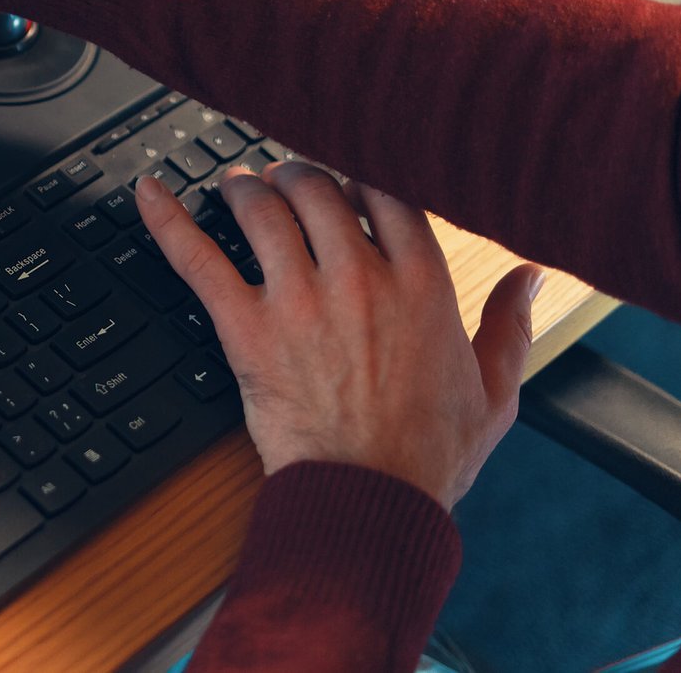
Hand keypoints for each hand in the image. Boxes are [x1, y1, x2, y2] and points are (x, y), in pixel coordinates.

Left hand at [135, 164, 543, 507]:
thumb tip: (531, 277)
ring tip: (237, 187)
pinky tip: (149, 191)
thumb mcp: (494, 391)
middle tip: (283, 182)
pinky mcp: (246, 328)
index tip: (344, 182)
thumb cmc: (429, 456)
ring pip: (262, 209)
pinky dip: (168, 219)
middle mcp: (359, 277)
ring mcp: (299, 299)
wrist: (369, 502)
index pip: (383, 191)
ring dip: (245, 189)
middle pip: (316, 187)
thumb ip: (511, 325)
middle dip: (296, 177)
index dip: (357, 177)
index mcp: (421, 282)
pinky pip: (196, 258)